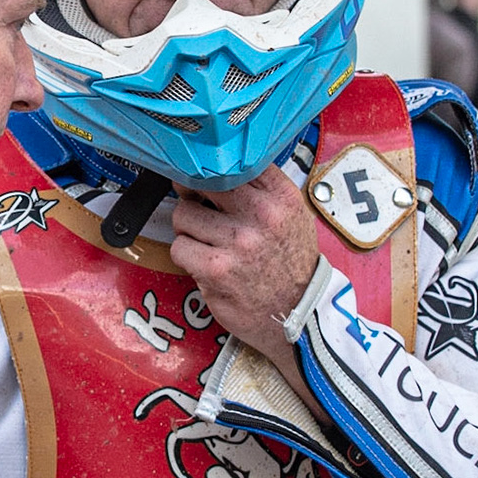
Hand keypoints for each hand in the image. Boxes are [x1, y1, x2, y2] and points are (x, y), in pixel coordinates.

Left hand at [169, 167, 319, 374]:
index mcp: (281, 197)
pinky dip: (186, 256)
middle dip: (194, 198)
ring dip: (188, 230)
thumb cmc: (290, 264)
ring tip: (206, 243)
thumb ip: (261, 190)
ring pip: (184, 215)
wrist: (298, 314)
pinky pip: (179, 248)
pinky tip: (204, 264)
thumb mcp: (292, 217)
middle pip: (202, 184)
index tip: (205, 180)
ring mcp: (238, 243)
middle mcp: (262, 215)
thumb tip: (214, 168)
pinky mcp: (217, 270)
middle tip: (201, 212)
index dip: (211, 170)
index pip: (234, 162)